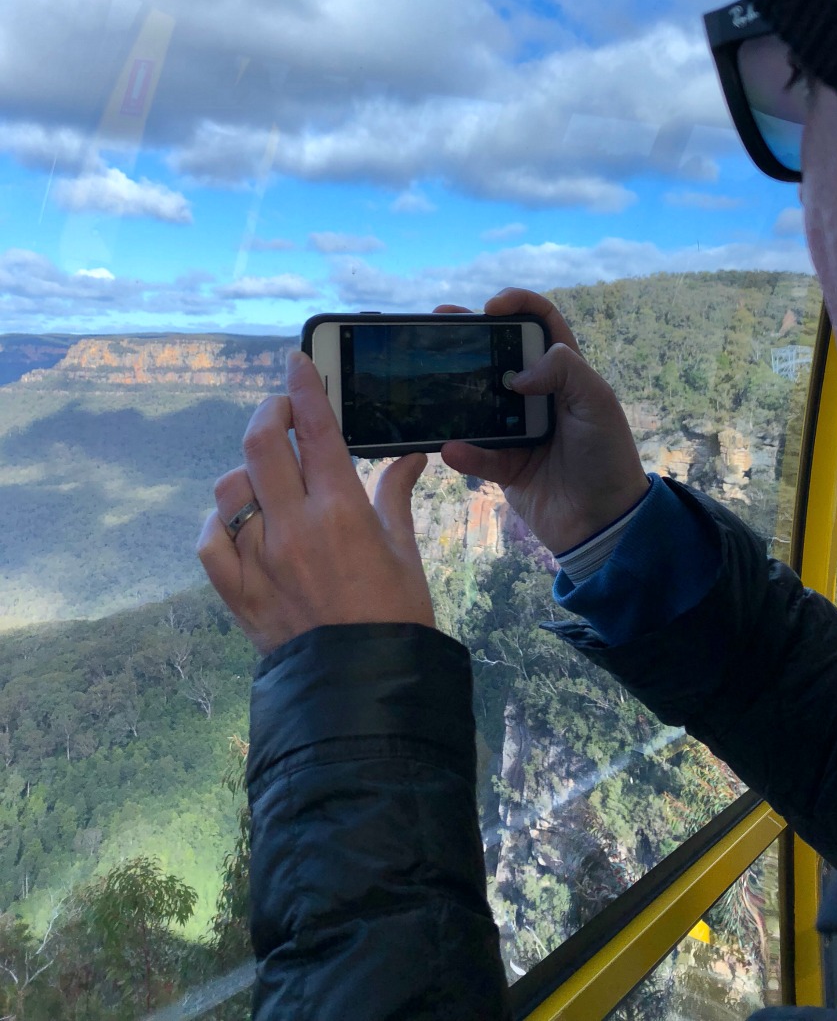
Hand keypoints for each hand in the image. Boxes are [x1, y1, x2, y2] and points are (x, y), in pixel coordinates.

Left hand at [197, 351, 432, 655]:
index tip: (297, 362)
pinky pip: (211, 540)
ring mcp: (259, 560)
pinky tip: (239, 521)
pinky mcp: (237, 591)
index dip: (305, 387)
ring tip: (267, 474)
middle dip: (269, 413)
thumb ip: (395, 495)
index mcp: (341, 513)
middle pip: (261, 444)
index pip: (317, 430)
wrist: (363, 690)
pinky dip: (221, 522)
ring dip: (246, 470)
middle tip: (282, 409)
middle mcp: (294, 528)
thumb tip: (410, 456)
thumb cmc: (395, 619)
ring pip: (231, 488)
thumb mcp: (405, 552)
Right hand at [438, 289, 648, 554]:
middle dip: (470, 337)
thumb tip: (517, 373)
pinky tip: (451, 448)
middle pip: (499, 356)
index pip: (542, 324)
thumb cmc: (607, 456)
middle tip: (439, 324)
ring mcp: (519, 430)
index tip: (491, 307)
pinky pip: (477, 454)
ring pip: (479, 402)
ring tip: (428, 380)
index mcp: (566, 372)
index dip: (519, 305)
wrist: (605, 522)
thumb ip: (564, 370)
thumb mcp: (596, 402)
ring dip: (455, 393)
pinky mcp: (506, 465)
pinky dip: (464, 452)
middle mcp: (539, 395)